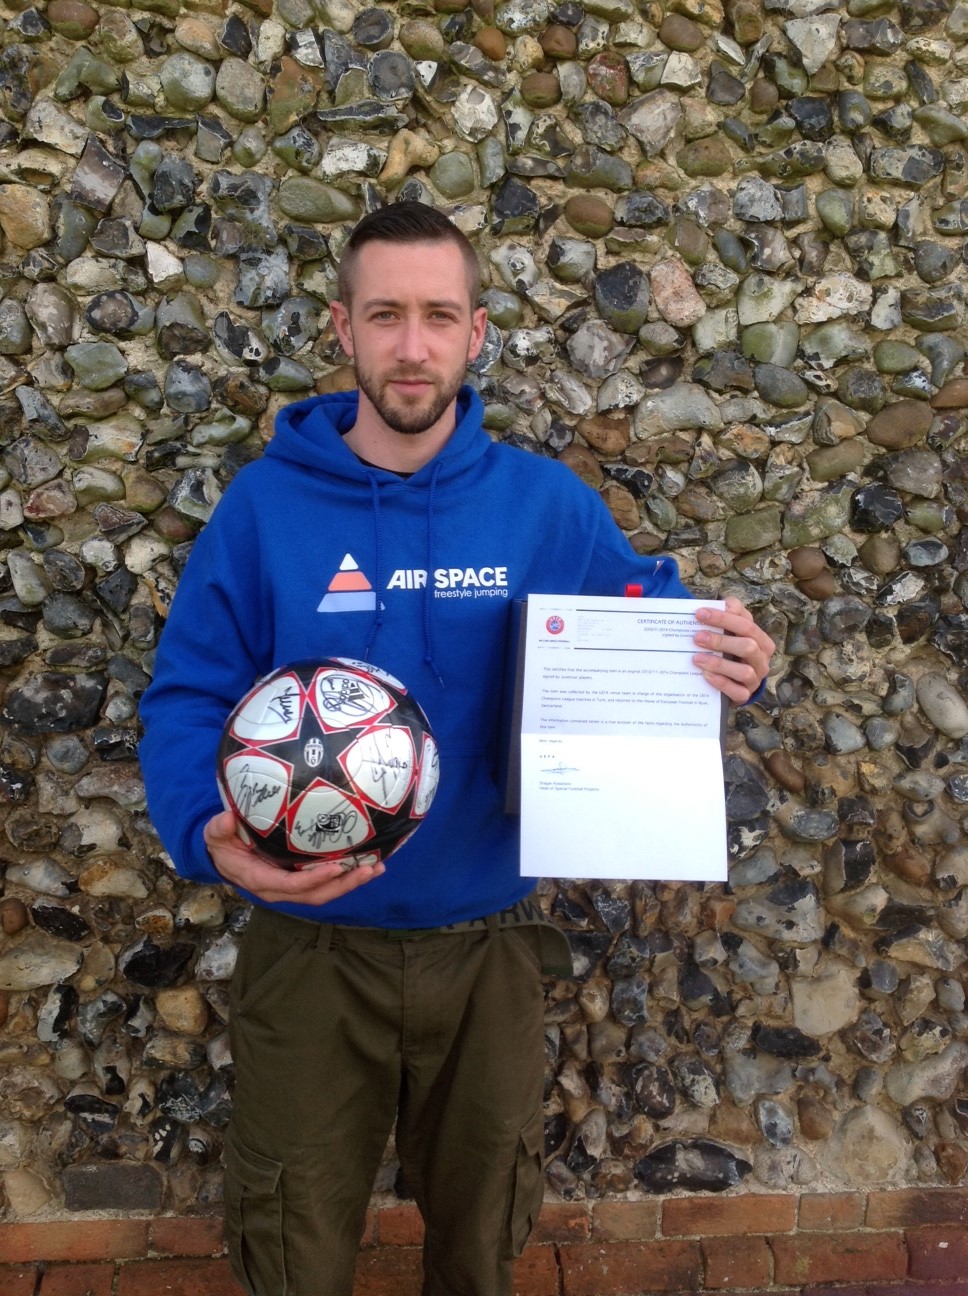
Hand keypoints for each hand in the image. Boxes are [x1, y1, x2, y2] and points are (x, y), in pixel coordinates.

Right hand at [203, 810, 384, 905]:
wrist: (225, 855)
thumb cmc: (223, 843)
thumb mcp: (215, 834)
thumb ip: (219, 828)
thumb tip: (227, 818)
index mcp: (260, 880)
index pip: (290, 885)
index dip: (313, 880)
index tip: (335, 868)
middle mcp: (280, 889)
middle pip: (315, 895)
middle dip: (343, 885)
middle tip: (367, 869)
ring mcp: (293, 887)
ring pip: (326, 892)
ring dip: (351, 883)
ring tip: (376, 868)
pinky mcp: (303, 880)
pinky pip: (327, 884)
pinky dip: (348, 877)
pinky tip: (369, 865)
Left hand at [693, 596, 774, 703]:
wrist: (732, 682)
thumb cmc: (730, 651)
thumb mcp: (733, 631)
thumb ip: (732, 615)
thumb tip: (727, 603)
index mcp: (761, 641)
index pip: (746, 625)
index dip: (724, 618)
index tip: (700, 614)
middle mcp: (762, 660)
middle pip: (748, 647)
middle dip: (721, 640)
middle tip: (697, 637)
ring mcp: (755, 680)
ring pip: (744, 671)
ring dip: (719, 663)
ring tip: (696, 658)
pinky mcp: (745, 695)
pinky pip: (737, 692)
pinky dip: (721, 683)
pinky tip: (705, 675)